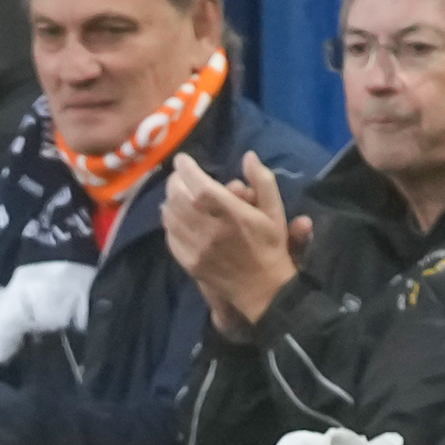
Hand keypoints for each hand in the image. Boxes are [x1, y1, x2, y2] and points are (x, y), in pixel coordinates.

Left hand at [163, 152, 308, 336]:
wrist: (263, 289)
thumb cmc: (270, 246)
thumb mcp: (275, 211)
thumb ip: (262, 181)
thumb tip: (248, 156)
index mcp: (231, 214)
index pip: (199, 185)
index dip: (186, 169)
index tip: (182, 159)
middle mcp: (210, 229)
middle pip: (178, 199)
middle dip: (174, 182)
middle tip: (178, 176)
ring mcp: (197, 248)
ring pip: (171, 217)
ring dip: (169, 201)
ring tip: (175, 194)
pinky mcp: (190, 263)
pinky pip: (171, 238)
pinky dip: (169, 223)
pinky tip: (174, 218)